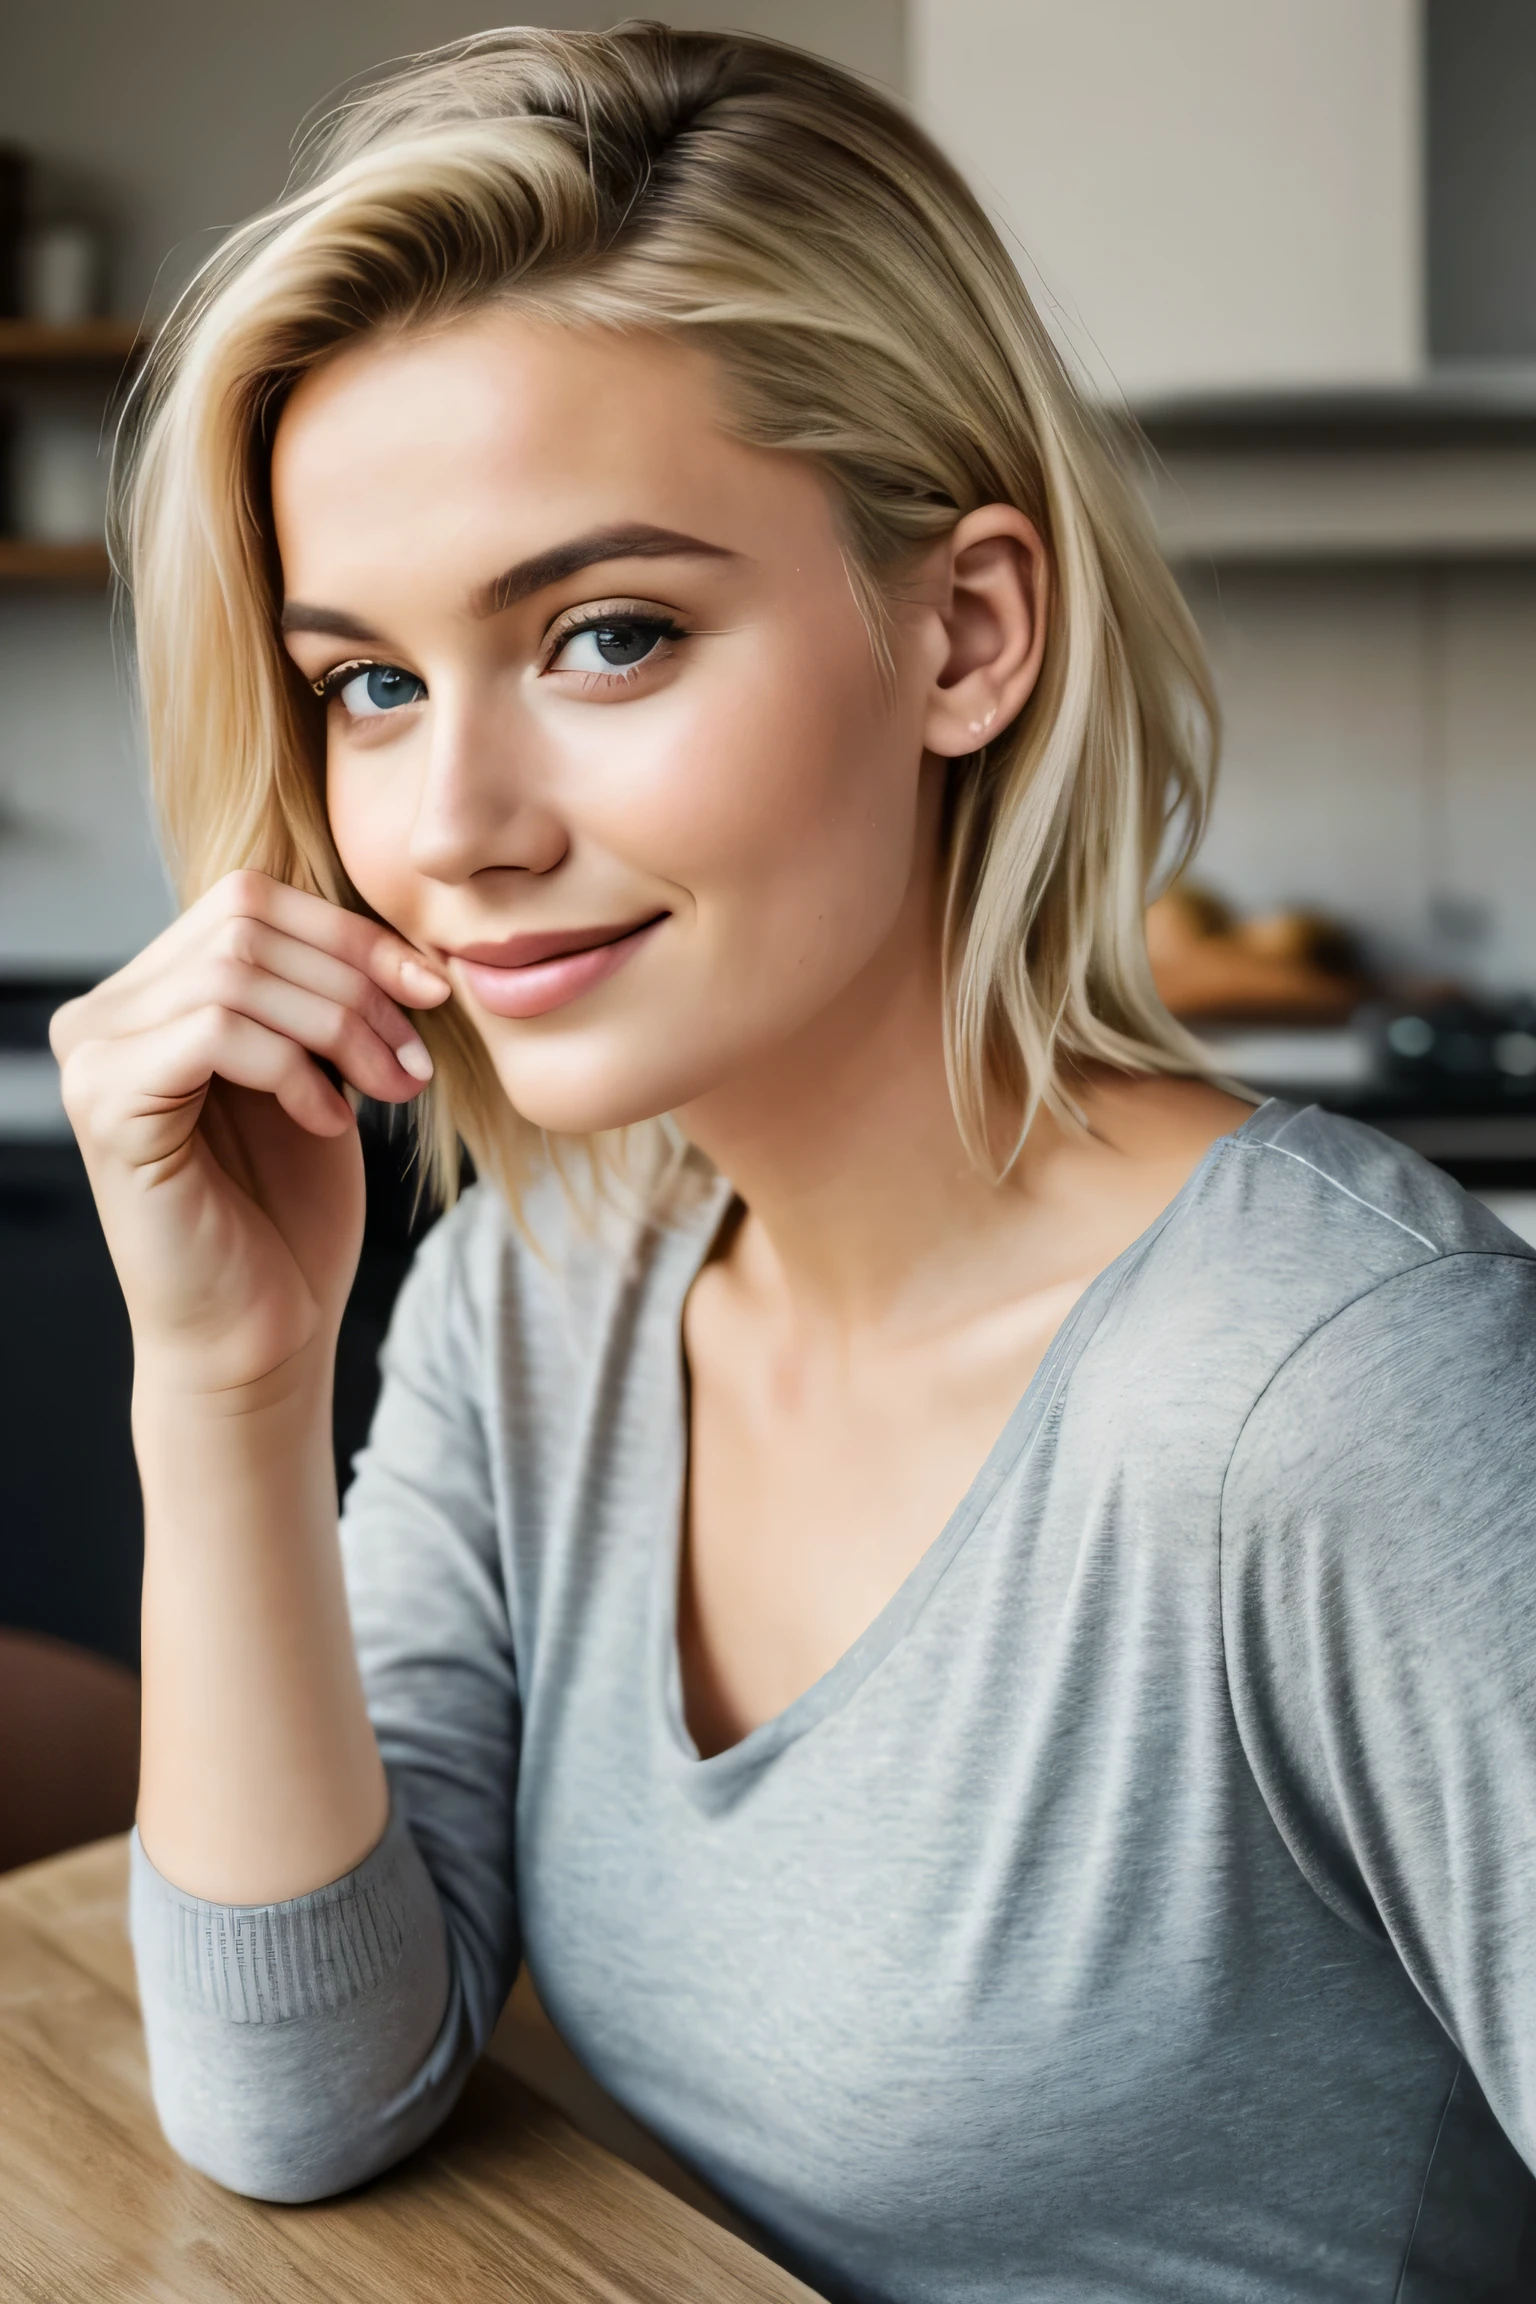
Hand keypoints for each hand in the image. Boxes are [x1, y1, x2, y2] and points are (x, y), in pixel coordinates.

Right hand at [51, 872, 450, 1398]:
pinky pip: (213, 1031)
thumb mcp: (319, 1069)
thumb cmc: (290, 1210)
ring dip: (339, 1026)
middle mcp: (104, 1013)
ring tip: (387, 1092)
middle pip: (244, 920)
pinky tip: (328, 1123)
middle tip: (412, 1061)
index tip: (434, 990)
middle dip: (354, 982)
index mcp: (152, 992)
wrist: (259, 1333)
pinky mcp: (105, 1107)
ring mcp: (93, 1056)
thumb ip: (320, 989)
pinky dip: (292, 1067)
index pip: (251, 900)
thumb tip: (390, 926)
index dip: (353, 935)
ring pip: (236, 971)